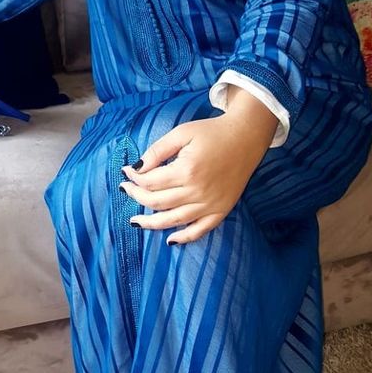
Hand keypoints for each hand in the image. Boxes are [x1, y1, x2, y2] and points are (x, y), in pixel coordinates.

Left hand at [119, 87, 279, 244]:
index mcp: (186, 170)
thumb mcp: (181, 133)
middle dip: (137, 196)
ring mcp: (210, 204)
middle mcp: (197, 191)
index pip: (150, 181)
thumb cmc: (212, 132)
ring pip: (173, 220)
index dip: (134, 178)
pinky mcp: (221, 210)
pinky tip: (170, 239)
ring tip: (135, 221)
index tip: (126, 172)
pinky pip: (200, 230)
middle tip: (126, 190)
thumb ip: (157, 151)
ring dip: (151, 223)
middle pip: (157, 202)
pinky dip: (184, 237)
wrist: (246, 137)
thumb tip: (137, 168)